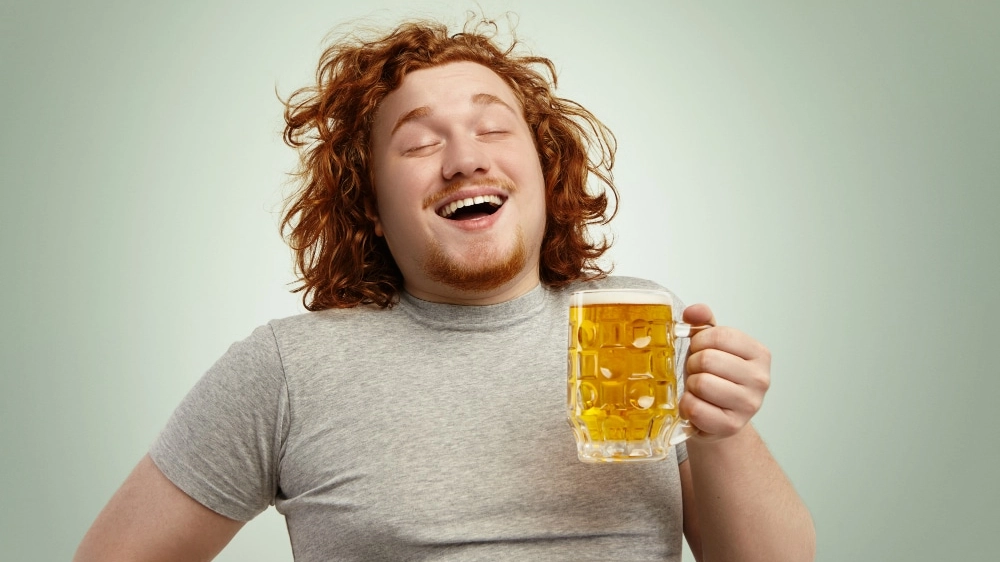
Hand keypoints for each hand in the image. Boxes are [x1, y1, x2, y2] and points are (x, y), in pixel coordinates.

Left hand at [679, 303, 770, 441]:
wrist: (717, 417)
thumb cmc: (714, 378)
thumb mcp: (711, 346)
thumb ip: (702, 323)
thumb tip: (692, 311)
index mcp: (759, 354)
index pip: (719, 336)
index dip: (699, 341)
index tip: (700, 350)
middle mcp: (760, 379)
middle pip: (707, 360)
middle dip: (693, 364)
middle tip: (698, 372)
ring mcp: (749, 405)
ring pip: (701, 384)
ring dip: (690, 385)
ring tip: (698, 389)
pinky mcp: (731, 426)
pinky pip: (695, 408)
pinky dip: (686, 406)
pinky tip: (695, 405)